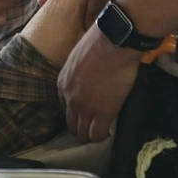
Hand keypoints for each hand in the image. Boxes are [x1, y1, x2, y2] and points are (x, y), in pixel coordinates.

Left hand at [58, 24, 139, 142]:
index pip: (65, 107)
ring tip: (102, 131)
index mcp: (63, 83)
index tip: (87, 110)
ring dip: (91, 134)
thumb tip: (89, 74)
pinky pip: (98, 135)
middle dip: (82, 127)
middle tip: (94, 124)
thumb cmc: (100, 41)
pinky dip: (103, 136)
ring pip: (83, 133)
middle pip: (71, 123)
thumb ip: (80, 71)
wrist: (114, 42)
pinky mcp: (103, 113)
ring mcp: (85, 108)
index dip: (77, 110)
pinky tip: (110, 132)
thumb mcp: (79, 56)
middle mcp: (70, 98)